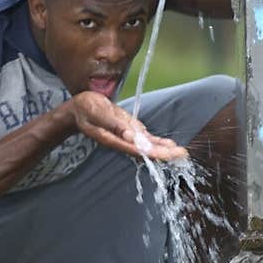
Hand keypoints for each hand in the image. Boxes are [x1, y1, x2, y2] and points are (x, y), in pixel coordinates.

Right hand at [68, 92, 187, 162]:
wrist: (80, 108)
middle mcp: (122, 141)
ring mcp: (126, 137)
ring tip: (181, 152)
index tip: (166, 154)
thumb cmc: (86, 109)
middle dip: (164, 153)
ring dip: (164, 149)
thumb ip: (114, 125)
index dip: (152, 152)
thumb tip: (130, 136)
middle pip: (145, 150)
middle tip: (182, 155)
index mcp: (113, 139)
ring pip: (148, 146)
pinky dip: (157, 142)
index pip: (136, 149)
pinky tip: (169, 145)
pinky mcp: (129, 131)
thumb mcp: (98, 113)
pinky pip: (145, 139)